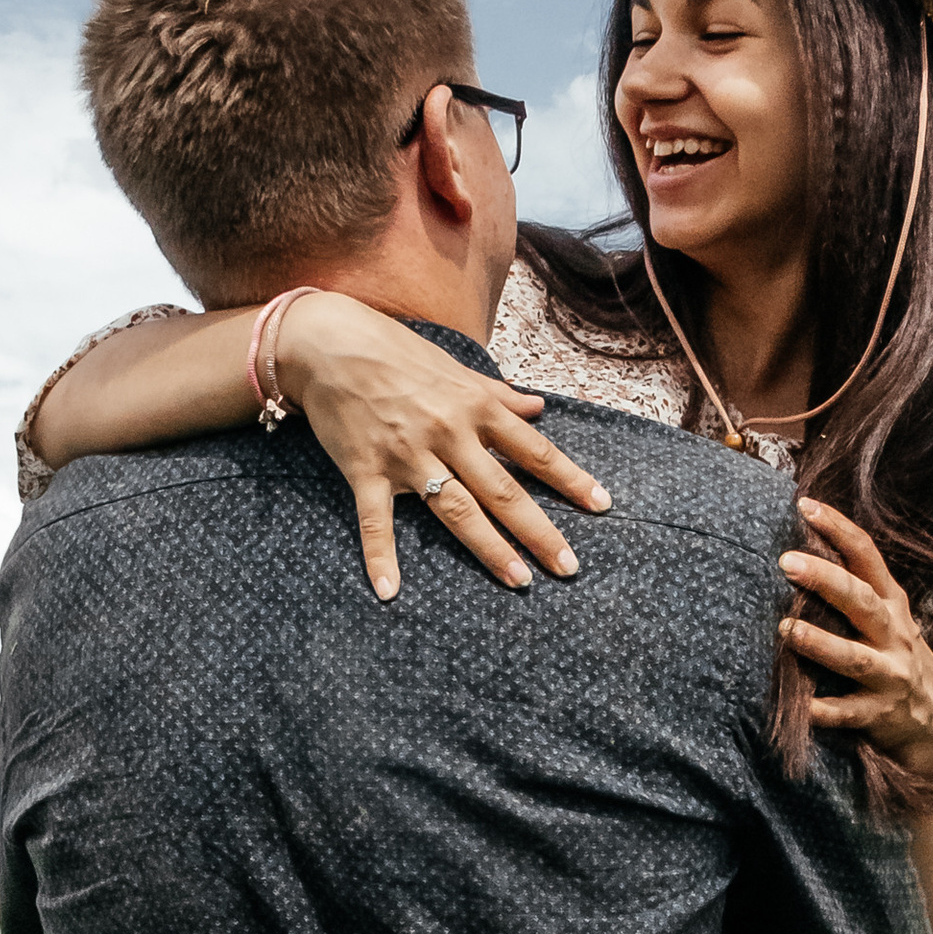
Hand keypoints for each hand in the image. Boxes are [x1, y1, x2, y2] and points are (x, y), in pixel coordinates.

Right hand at [275, 292, 614, 600]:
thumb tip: (539, 407)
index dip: (570, 479)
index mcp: (474, 408)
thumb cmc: (395, 352)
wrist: (331, 342)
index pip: (534, 450)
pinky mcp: (366, 470)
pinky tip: (389, 591)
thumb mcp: (455, 369)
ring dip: (489, 547)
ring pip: (455, 509)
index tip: (601, 505)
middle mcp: (448, 433)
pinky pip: (375, 521)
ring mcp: (407, 454)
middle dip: (539, 530)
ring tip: (518, 580)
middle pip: (503, 489)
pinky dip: (380, 556)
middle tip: (568, 567)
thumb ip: (498, 395)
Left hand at [777, 499, 932, 781]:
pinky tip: (801, 706)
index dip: (838, 529)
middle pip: (861, 601)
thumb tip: (801, 545)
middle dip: (826, 580)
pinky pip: (849, 713)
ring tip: (788, 629)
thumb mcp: (888, 619)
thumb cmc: (895, 660)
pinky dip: (825, 710)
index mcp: (892, 605)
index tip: (804, 505)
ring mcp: (890, 676)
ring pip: (854, 657)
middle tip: (786, 561)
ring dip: (821, 643)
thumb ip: (855, 587)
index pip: (867, 557)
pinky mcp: (880, 715)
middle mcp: (894, 636)